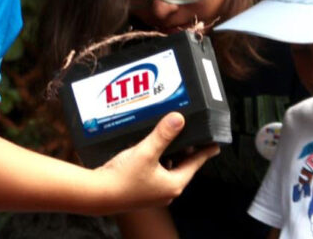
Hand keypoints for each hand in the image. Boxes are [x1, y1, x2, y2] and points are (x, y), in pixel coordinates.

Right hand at [94, 112, 218, 213]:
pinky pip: (155, 172)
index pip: (195, 164)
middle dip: (185, 150)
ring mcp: (153, 192)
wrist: (98, 194)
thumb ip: (163, 135)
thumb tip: (178, 119)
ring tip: (168, 137)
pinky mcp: (141, 189)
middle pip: (182, 166)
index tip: (215, 144)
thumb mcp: (146, 152)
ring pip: (168, 169)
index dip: (205, 152)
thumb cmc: (122, 178)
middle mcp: (166, 191)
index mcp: (173, 184)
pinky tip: (148, 150)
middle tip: (189, 134)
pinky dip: (156, 160)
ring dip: (169, 154)